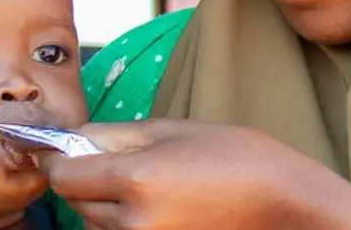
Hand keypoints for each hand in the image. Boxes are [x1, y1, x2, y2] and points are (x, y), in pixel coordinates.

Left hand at [41, 119, 350, 229]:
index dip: (60, 160)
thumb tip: (73, 140)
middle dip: (86, 181)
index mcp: (136, 180)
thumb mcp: (179, 129)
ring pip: (98, 225)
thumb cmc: (242, 158)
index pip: (63, 176)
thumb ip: (117, 135)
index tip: (69, 150)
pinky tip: (164, 207)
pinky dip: (130, 224)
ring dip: (107, 205)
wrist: (290, 208)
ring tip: (154, 186)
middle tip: (120, 163)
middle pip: (76, 203)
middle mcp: (135, 221)